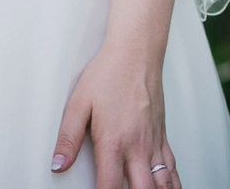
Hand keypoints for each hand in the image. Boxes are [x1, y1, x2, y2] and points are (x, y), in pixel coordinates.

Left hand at [50, 43, 180, 188]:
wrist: (136, 53)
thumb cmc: (108, 74)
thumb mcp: (78, 103)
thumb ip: (67, 138)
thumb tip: (58, 164)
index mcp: (114, 142)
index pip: (109, 187)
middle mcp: (138, 147)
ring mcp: (153, 144)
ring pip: (163, 185)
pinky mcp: (162, 138)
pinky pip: (172, 170)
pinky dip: (170, 185)